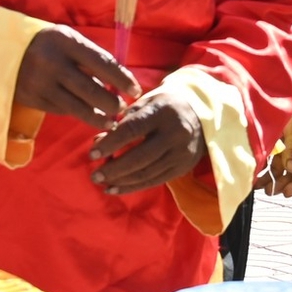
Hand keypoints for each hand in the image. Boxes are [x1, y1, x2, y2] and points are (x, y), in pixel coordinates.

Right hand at [12, 27, 138, 130]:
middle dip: (112, 103)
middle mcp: (52, 62)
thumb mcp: (68, 40)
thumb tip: (119, 82)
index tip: (135, 90)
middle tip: (122, 108)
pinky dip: (78, 114)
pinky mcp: (32, 99)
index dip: (122, 79)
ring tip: (111, 120)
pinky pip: (62, 111)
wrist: (4, 51)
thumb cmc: (48, 45)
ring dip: (98, 117)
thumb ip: (91, 57)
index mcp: (65, 41)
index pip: (102, 63)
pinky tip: (88, 115)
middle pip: (91, 90)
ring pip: (78, 107)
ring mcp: (40, 83)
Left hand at [87, 88, 205, 194]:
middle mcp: (175, 133)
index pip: (132, 129)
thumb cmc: (162, 106)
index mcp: (162, 112)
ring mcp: (181, 153)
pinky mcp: (183, 167)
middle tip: (94, 175)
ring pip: (147, 173)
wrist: (200, 115)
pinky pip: (154, 181)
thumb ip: (121, 121)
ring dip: (121, 180)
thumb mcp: (143, 103)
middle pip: (140, 157)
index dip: (111, 143)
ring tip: (101, 182)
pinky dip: (132, 187)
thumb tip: (98, 142)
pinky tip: (114, 188)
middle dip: (114, 169)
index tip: (92, 154)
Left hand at [262, 115, 291, 196]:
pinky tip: (255, 176)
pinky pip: (270, 163)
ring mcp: (286, 151)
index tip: (287, 193)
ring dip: (271, 180)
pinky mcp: (275, 149)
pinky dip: (263, 171)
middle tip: (270, 192)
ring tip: (259, 187)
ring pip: (280, 171)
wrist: (279, 96)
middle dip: (281, 184)